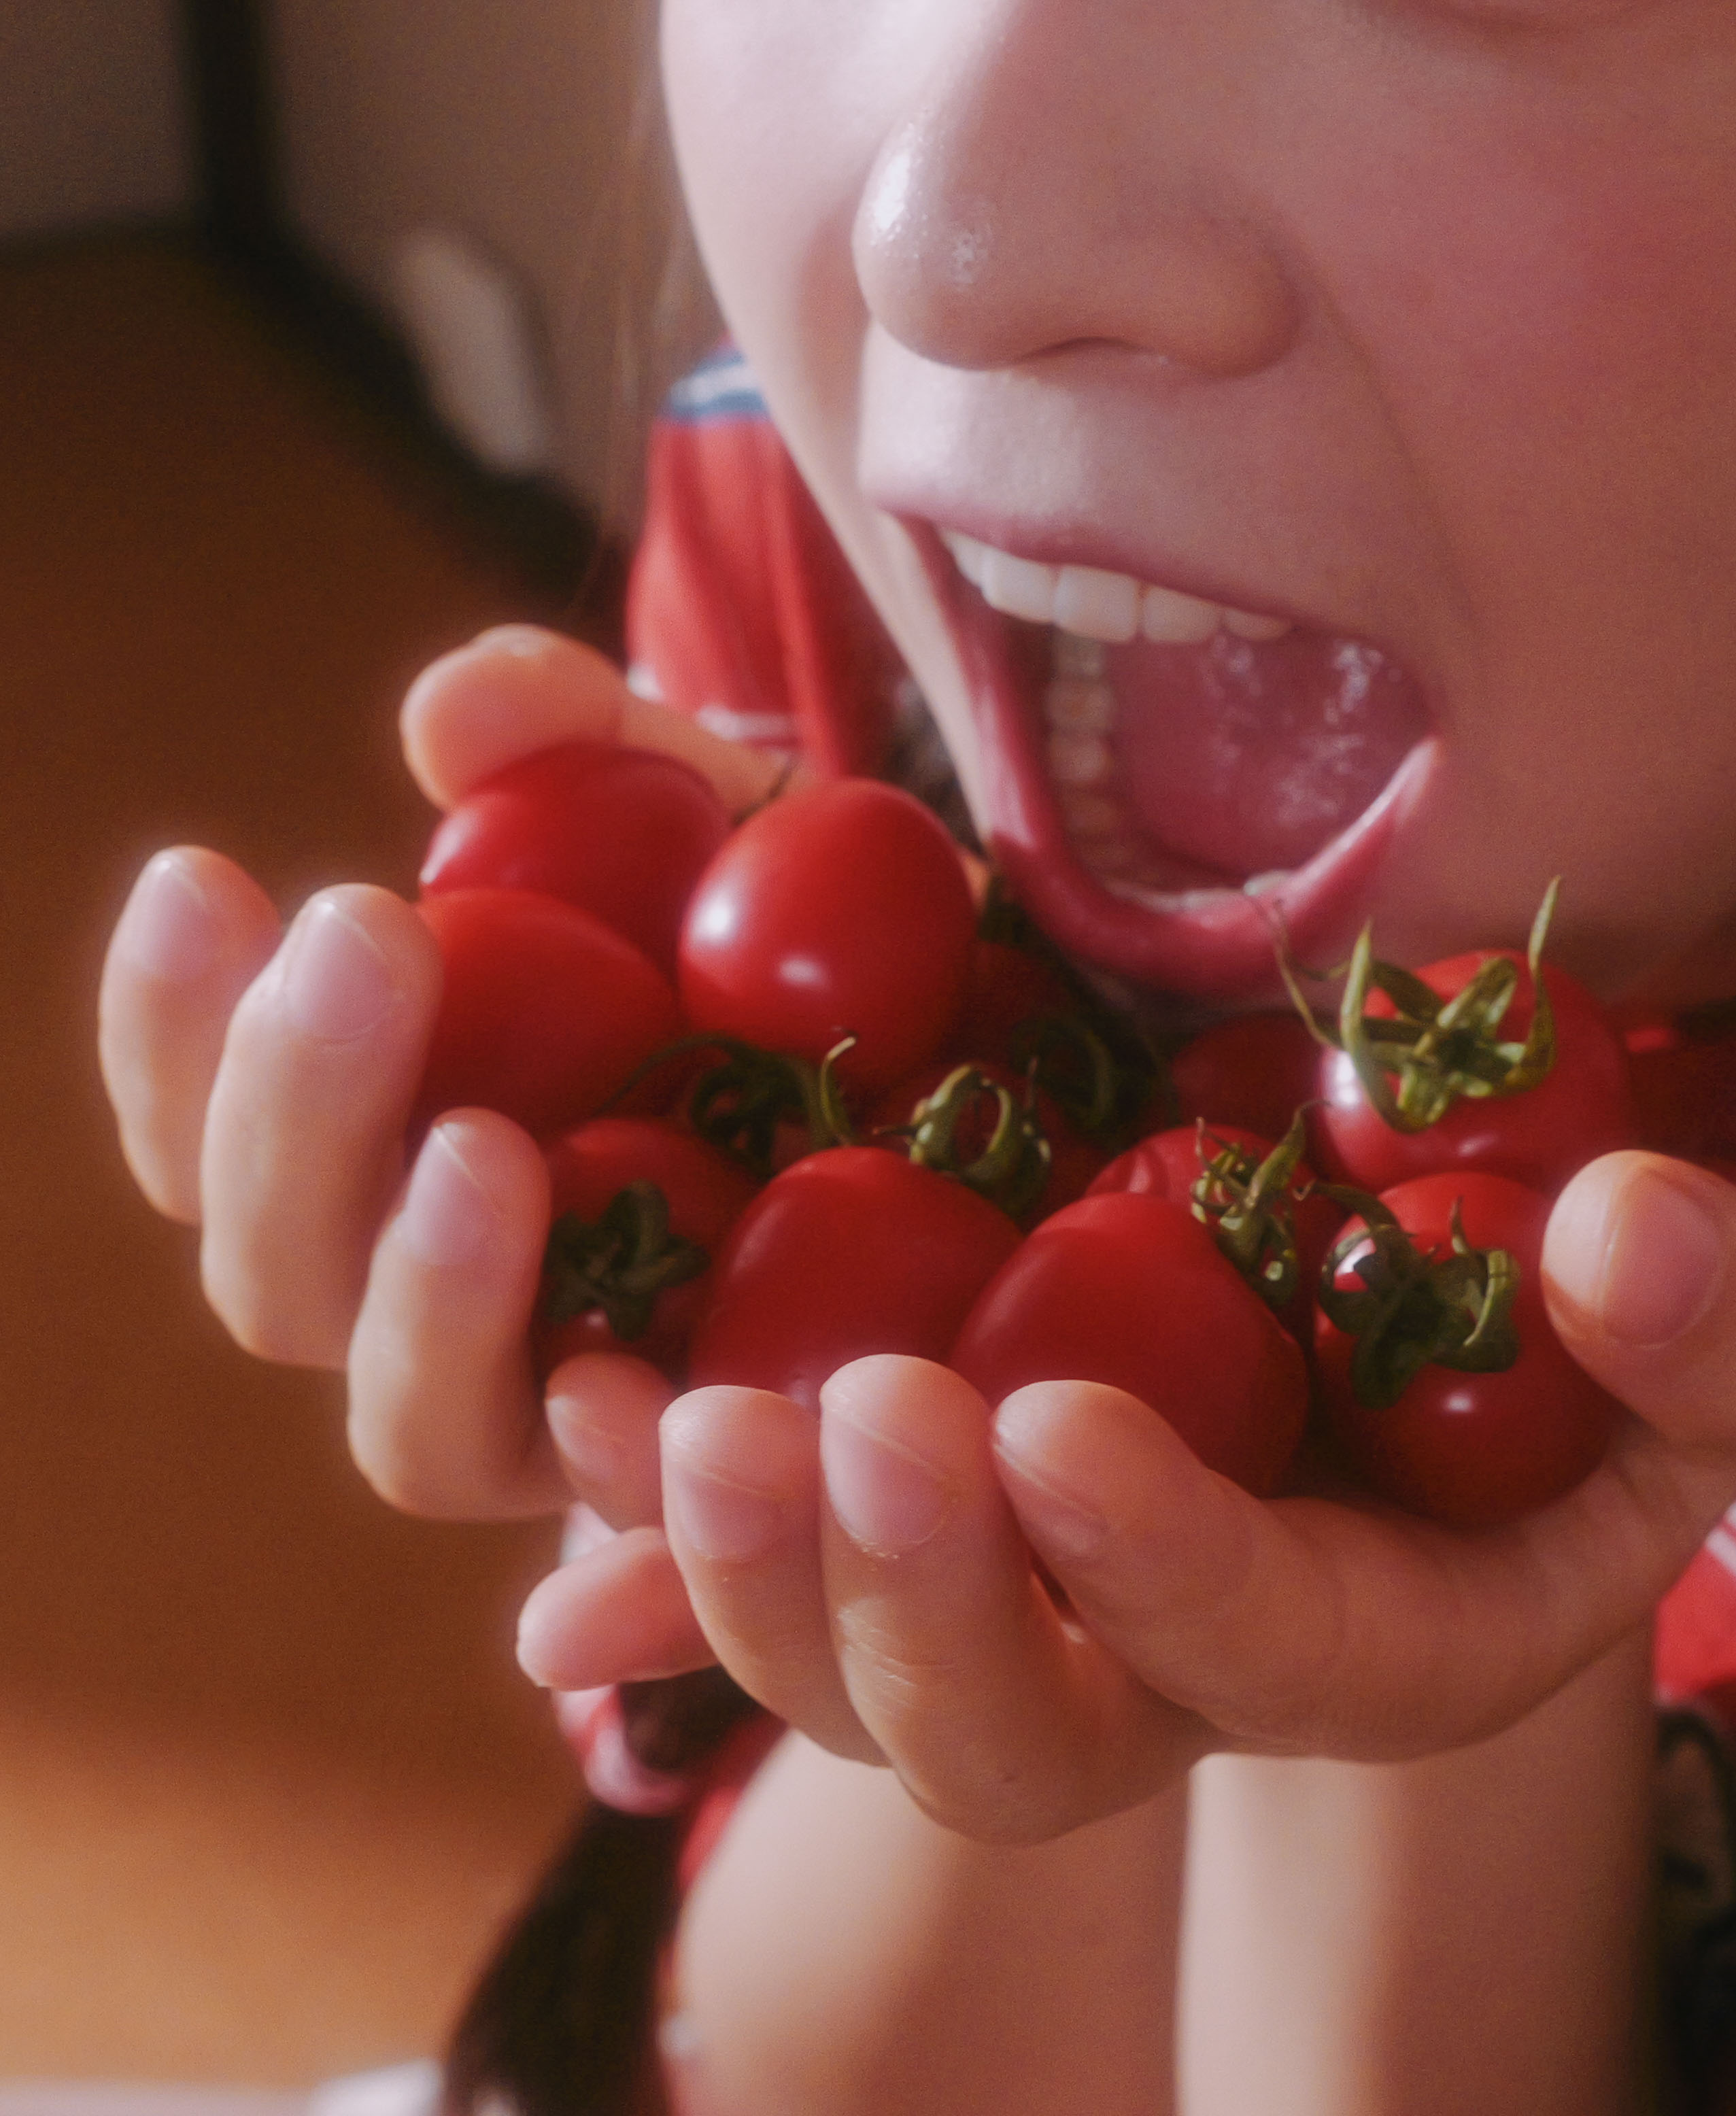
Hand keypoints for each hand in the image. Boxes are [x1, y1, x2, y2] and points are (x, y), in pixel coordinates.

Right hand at [96, 624, 781, 1527]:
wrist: (1044, 1072)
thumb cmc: (819, 934)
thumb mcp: (710, 807)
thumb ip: (578, 742)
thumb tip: (449, 715)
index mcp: (400, 1145)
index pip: (218, 1133)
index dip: (173, 1030)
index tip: (204, 872)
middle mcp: (462, 1300)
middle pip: (283, 1281)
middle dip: (293, 1114)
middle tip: (366, 935)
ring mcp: (594, 1410)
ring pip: (424, 1432)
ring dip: (423, 1299)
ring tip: (487, 1150)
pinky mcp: (747, 1484)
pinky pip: (653, 1538)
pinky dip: (616, 1492)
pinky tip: (624, 1389)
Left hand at [516, 1152, 1735, 1842]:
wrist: (1426, 1318)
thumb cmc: (1590, 1342)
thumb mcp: (1700, 1325)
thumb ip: (1708, 1318)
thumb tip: (1620, 1239)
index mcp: (1361, 1640)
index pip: (1253, 1656)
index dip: (1156, 1568)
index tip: (1050, 1426)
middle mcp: (1155, 1668)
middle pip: (1000, 1738)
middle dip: (906, 1602)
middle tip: (832, 1418)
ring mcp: (1011, 1606)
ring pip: (835, 1678)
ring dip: (734, 1564)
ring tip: (645, 1409)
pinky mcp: (901, 1526)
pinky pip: (745, 1580)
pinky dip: (642, 1539)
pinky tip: (565, 1416)